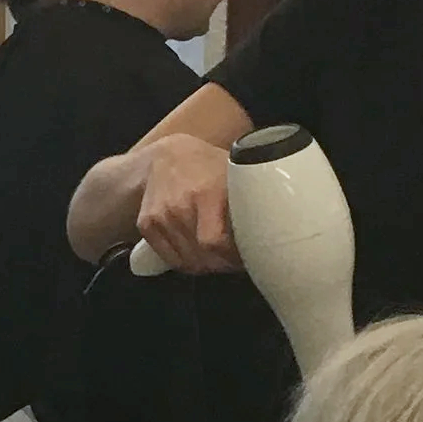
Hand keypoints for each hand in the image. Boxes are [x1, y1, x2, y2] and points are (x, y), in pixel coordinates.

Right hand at [134, 133, 239, 272]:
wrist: (168, 156)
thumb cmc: (210, 167)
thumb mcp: (233, 174)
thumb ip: (249, 200)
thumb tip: (275, 228)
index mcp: (205, 193)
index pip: (213, 243)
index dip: (232, 258)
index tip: (248, 257)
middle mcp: (178, 206)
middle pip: (202, 257)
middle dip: (223, 264)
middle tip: (236, 260)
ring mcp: (160, 216)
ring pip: (187, 262)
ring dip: (207, 265)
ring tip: (220, 255)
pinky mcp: (146, 224)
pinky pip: (171, 259)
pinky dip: (187, 262)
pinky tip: (200, 253)